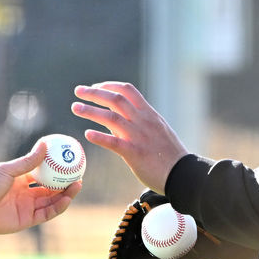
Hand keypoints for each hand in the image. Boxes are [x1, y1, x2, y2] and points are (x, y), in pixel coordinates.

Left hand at [0, 139, 81, 237]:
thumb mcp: (8, 170)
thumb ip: (28, 161)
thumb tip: (45, 144)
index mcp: (21, 180)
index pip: (43, 175)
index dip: (56, 170)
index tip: (69, 162)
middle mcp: (26, 194)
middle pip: (51, 189)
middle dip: (65, 183)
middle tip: (79, 174)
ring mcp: (27, 207)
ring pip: (51, 201)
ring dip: (65, 195)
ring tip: (77, 185)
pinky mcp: (27, 220)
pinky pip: (46, 213)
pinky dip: (57, 207)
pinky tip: (66, 199)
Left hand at [72, 81, 187, 193]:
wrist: (183, 173)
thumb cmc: (170, 154)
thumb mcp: (158, 130)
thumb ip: (139, 123)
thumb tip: (116, 121)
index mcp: (149, 113)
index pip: (127, 90)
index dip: (109, 85)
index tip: (95, 87)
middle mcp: (143, 120)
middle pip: (115, 99)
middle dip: (94, 93)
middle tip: (78, 91)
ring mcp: (138, 136)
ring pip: (110, 117)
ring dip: (90, 111)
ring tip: (75, 107)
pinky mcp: (134, 153)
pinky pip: (113, 142)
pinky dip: (99, 137)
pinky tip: (87, 134)